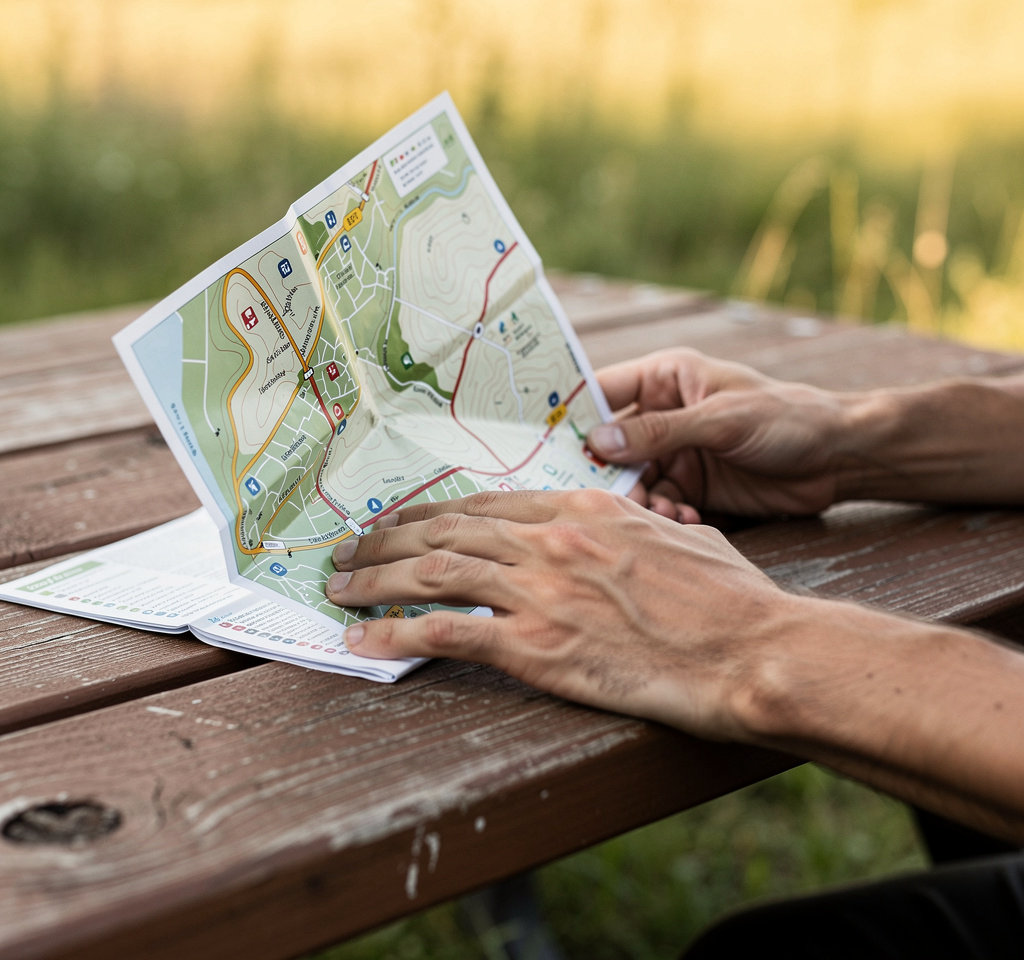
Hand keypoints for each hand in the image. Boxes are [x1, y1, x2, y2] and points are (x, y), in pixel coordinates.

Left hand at [326, 489, 791, 740]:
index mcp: (582, 508)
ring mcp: (540, 590)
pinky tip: (363, 639)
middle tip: (349, 551)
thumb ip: (629, 527)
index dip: (433, 513)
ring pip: (433, 572)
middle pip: (447, 531)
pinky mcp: (537, 645)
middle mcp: (550, 540)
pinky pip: (448, 634)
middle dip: (388, 541)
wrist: (750, 648)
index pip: (487, 505)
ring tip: (338, 587)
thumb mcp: (677, 538)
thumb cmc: (728, 597)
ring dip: (376, 580)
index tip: (402, 522)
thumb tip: (615, 528)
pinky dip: (397, 635)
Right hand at [588, 348, 853, 521]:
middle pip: (612, 445)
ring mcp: (677, 453)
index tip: (544, 444)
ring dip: (641, 500)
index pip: (602, 392)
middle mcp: (662, 415)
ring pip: (634, 480)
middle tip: (603, 497)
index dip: (572, 415)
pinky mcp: (693, 487)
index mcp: (664, 379)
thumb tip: (597, 442)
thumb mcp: (722, 420)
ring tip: (662, 511)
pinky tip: (685, 520)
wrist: (840, 457)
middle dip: (607, 472)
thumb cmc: (787, 417)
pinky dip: (666, 515)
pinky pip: (661, 503)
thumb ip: (660, 432)